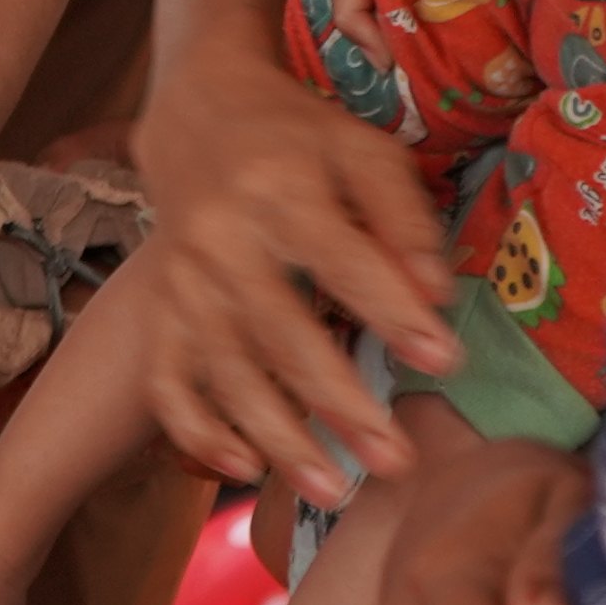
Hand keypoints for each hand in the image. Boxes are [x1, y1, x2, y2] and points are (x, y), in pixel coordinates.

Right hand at [125, 41, 449, 503]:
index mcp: (280, 188)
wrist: (197, 113)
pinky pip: (167, 379)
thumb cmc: (299, 138)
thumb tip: (438, 292)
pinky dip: (197, 429)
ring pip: (226, 370)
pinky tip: (242, 466)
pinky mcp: (160, 309)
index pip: (342, 259)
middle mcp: (223, 238)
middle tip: (395, 461)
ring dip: (279, 437)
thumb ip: (401, 216)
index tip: (444, 360)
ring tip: (334, 491)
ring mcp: (184, 280)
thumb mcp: (359, 150)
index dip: (393, 311)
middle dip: (339, 402)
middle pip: (281, 330)